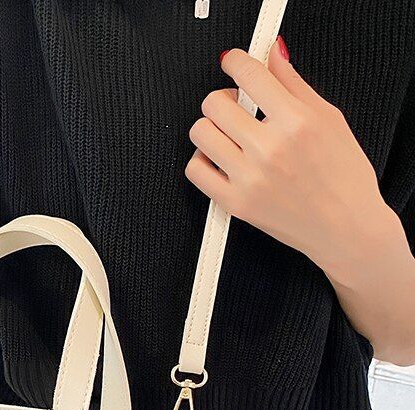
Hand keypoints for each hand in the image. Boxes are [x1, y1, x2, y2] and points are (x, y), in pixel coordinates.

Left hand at [184, 37, 395, 274]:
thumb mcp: (329, 119)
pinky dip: (201, 160)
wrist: (345, 227)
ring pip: (200, 133)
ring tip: (227, 134)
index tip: (232, 63)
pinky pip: (194, 170)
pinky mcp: (234, 203)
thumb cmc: (343, 176)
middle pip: (215, 103)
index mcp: (296, 121)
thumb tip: (271, 53)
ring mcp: (248, 178)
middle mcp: (269, 149)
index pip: (249, 75)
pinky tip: (218, 159)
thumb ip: (294, 84)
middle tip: (236, 106)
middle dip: (224, 98)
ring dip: (210, 127)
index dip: (235, 62)